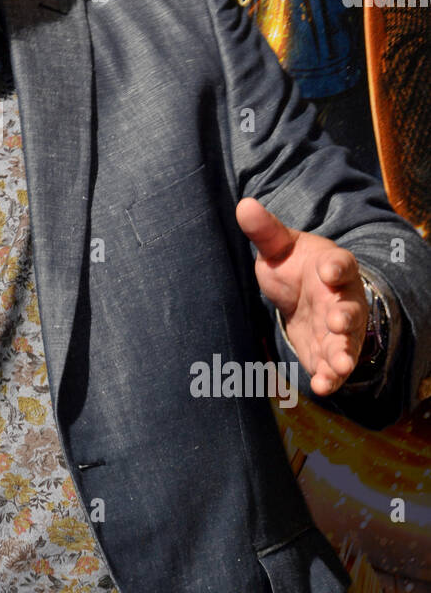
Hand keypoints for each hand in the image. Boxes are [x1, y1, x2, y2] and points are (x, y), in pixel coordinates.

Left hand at [235, 197, 367, 396]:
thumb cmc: (295, 266)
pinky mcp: (329, 352)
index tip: (327, 270)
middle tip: (337, 323)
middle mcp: (342, 299)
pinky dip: (331, 377)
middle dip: (345, 317)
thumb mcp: (280, 247)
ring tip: (339, 366)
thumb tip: (244, 205)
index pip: (340, 264)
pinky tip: (322, 386)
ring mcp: (340, 329)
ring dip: (343, 354)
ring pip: (346, 342)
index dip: (335, 267)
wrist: (306, 294)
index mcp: (332, 267)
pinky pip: (334, 367)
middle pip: (349, 308)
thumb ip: (265, 231)